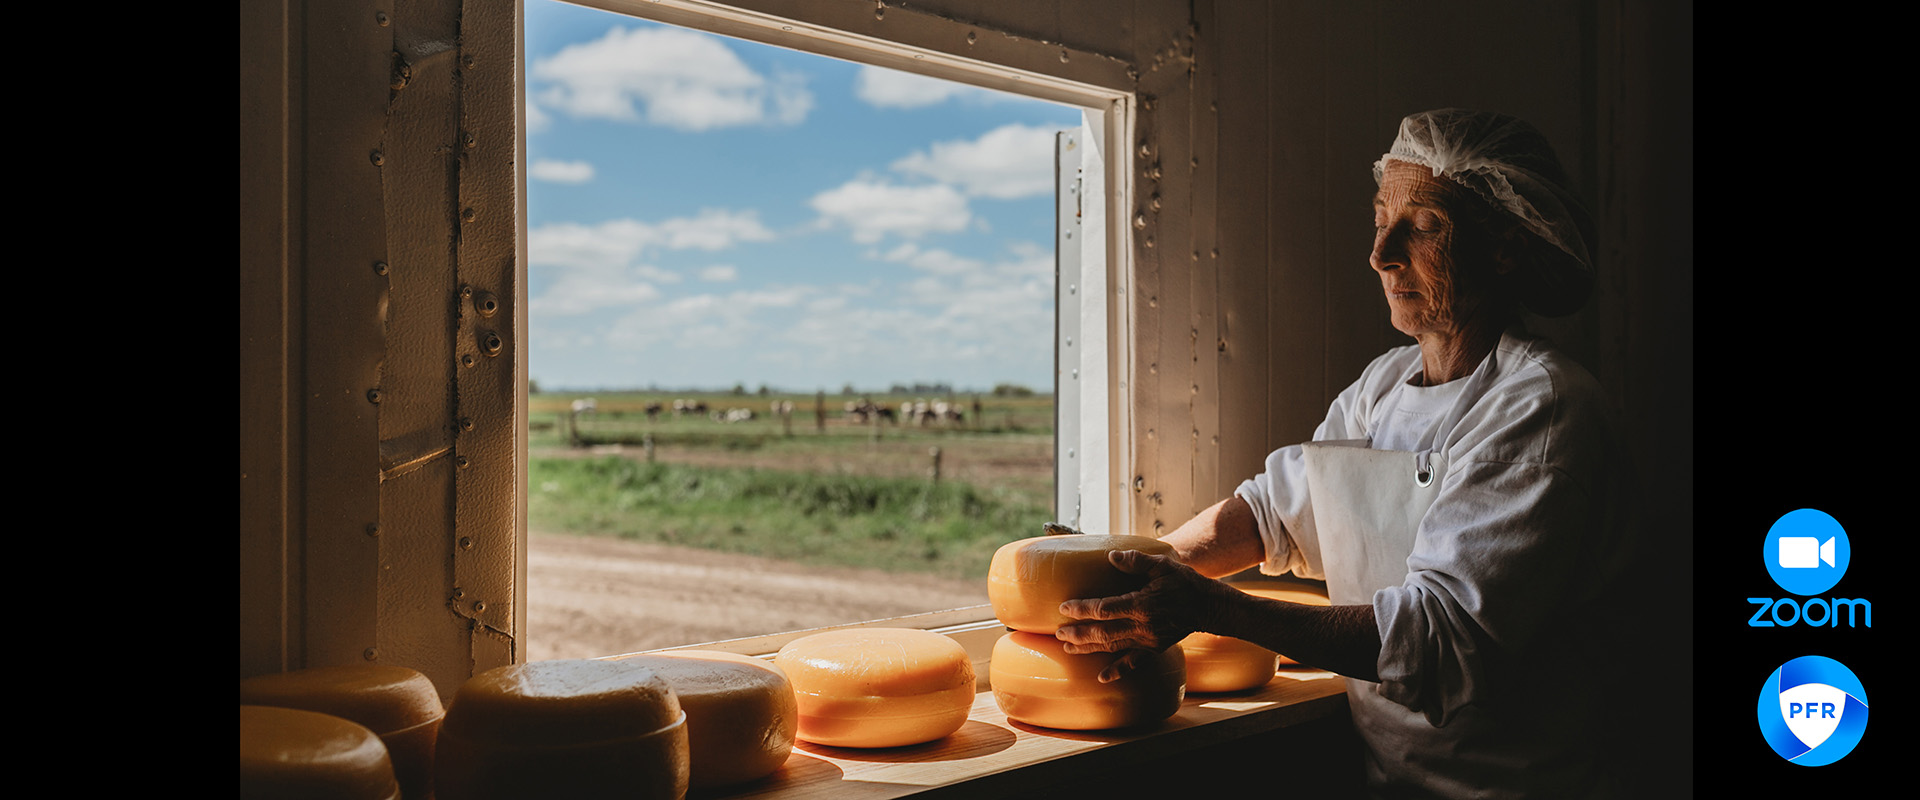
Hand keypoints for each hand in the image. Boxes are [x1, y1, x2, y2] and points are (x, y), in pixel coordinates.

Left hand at [1053, 549, 1226, 680]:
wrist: (1209, 606)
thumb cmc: (1184, 581)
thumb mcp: (1162, 564)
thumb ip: (1136, 561)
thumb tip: (1111, 556)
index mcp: (1141, 604)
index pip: (1104, 608)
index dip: (1082, 609)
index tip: (1064, 608)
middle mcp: (1142, 626)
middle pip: (1103, 632)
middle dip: (1078, 634)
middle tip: (1058, 633)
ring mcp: (1148, 640)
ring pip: (1112, 647)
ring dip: (1088, 649)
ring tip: (1067, 648)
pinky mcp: (1154, 648)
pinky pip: (1133, 662)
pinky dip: (1117, 671)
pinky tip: (1102, 677)